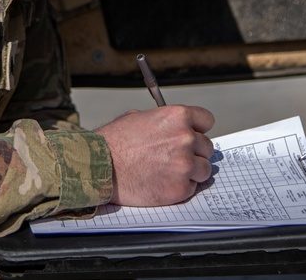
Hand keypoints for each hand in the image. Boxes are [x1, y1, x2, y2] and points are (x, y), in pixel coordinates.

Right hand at [96, 105, 214, 206]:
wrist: (99, 166)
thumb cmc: (114, 142)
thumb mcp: (139, 117)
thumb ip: (165, 122)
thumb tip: (175, 128)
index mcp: (178, 116)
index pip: (207, 121)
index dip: (198, 129)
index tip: (194, 135)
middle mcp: (186, 138)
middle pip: (206, 147)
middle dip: (194, 152)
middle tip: (175, 157)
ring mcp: (184, 165)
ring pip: (204, 169)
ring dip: (191, 171)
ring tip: (170, 172)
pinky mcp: (179, 188)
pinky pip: (192, 188)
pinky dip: (181, 187)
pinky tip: (163, 182)